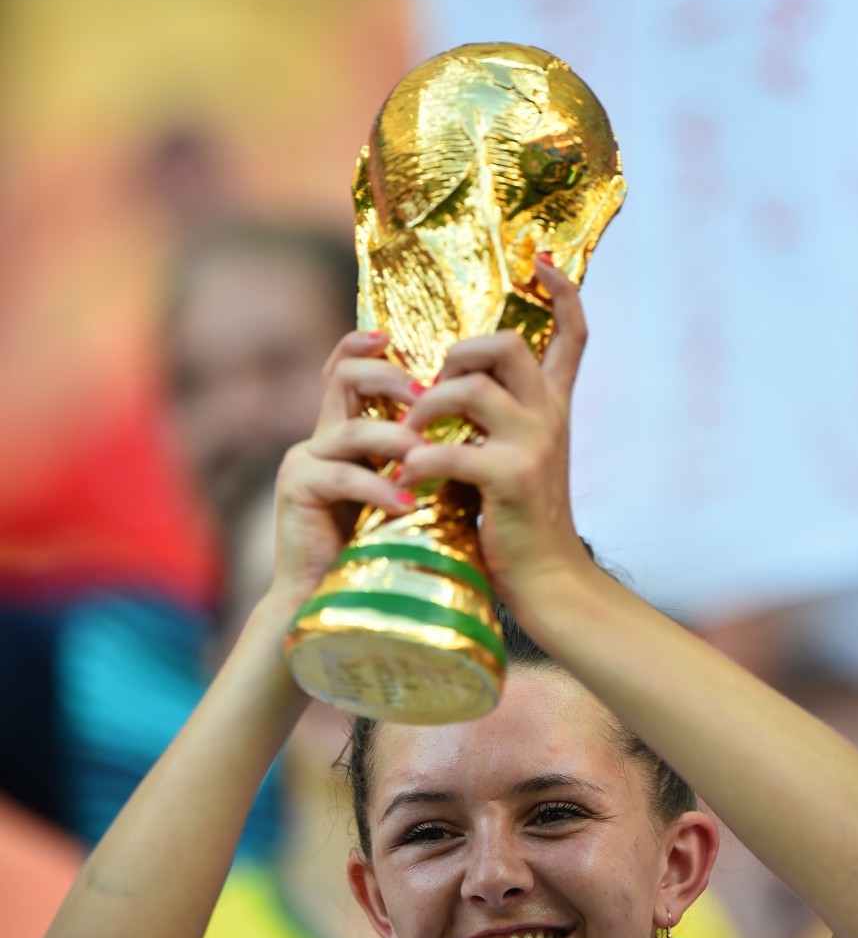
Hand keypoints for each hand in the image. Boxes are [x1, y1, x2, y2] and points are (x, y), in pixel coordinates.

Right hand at [267, 330, 422, 610]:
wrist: (333, 600)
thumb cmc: (382, 548)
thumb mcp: (410, 488)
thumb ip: (425, 455)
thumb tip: (482, 421)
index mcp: (345, 431)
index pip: (349, 370)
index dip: (367, 346)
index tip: (396, 337)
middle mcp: (320, 438)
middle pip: (344, 378)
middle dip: (387, 377)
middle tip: (425, 393)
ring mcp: (303, 461)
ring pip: (349, 427)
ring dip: (394, 438)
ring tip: (426, 455)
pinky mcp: (296, 489)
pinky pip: (343, 475)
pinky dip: (379, 489)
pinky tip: (408, 504)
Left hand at [398, 258, 592, 611]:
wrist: (547, 581)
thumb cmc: (519, 524)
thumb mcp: (515, 461)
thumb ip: (495, 424)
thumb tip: (446, 389)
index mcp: (554, 409)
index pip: (573, 336)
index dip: (562, 293)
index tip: (543, 260)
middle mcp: (550, 418)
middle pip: (507, 345)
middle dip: (458, 354)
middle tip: (434, 388)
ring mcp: (534, 446)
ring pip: (472, 387)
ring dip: (427, 405)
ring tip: (410, 436)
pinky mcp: (511, 478)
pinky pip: (451, 449)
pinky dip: (419, 460)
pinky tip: (407, 477)